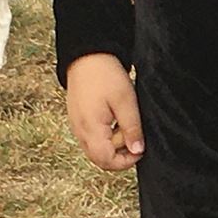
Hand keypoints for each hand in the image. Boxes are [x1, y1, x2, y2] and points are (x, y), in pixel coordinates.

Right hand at [66, 53, 143, 170]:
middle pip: (101, 159)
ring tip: (123, 122)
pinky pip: (93, 138)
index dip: (126, 161)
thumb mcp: (125, 100)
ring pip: (97, 149)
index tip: (140, 148)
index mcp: (91, 129)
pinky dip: (106, 135)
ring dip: (113, 143)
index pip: (106, 161)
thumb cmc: (105, 75)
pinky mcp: (79, 121)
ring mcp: (77, 127)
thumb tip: (137, 151)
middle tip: (132, 133)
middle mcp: (80, 132)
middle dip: (120, 153)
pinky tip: (114, 119)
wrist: (86, 56)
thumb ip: (131, 128)